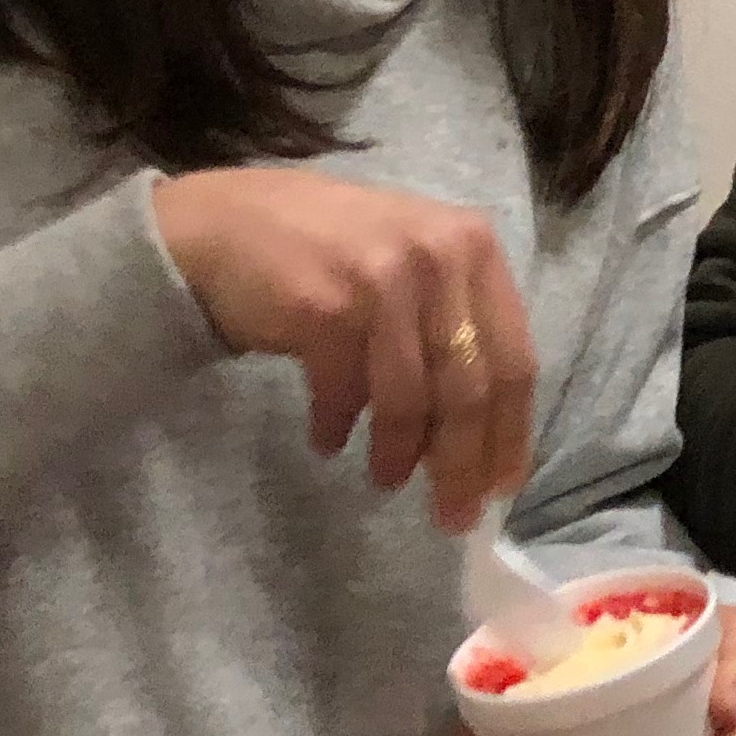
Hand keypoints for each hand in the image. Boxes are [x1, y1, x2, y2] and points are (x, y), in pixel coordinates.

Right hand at [155, 167, 537, 529]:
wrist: (222, 220)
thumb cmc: (327, 248)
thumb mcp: (412, 263)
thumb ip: (454, 324)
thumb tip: (483, 431)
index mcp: (474, 246)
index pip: (514, 357)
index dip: (510, 431)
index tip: (502, 486)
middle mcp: (438, 255)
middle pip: (469, 387)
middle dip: (461, 462)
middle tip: (452, 515)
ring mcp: (381, 278)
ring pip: (410, 398)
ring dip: (397, 453)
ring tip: (386, 480)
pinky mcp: (325, 306)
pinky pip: (344, 393)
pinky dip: (337, 426)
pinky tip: (328, 440)